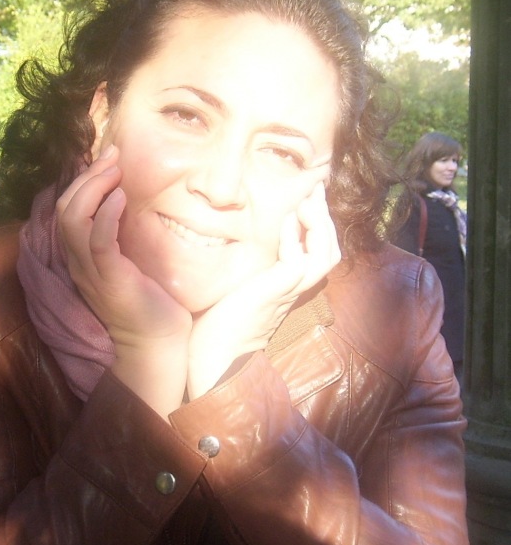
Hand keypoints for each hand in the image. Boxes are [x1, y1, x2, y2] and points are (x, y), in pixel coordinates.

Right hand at [55, 147, 190, 415]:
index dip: (81, 181)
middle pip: (65, 209)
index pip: (67, 211)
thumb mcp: (132, 262)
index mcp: (82, 258)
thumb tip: (130, 201)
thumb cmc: (151, 302)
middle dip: (86, 177)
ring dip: (92, 189)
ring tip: (114, 170)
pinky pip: (97, 242)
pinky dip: (105, 215)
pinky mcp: (111, 279)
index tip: (105, 160)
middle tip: (111, 156)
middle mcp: (80, 263)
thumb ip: (124, 236)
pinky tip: (120, 198)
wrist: (157, 344)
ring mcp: (92, 272)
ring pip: (73, 221)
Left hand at [187, 182, 340, 399]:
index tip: (309, 196)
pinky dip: (295, 239)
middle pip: (330, 249)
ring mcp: (288, 291)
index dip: (318, 224)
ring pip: (325, 254)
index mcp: (289, 285)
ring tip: (307, 201)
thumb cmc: (219, 322)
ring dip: (320, 225)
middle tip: (315, 188)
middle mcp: (295, 288)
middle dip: (325, 217)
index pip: (317, 250)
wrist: (215, 356)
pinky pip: (298, 262)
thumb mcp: (240, 284)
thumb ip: (251, 265)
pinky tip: (285, 222)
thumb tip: (243, 239)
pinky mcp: (276, 292)